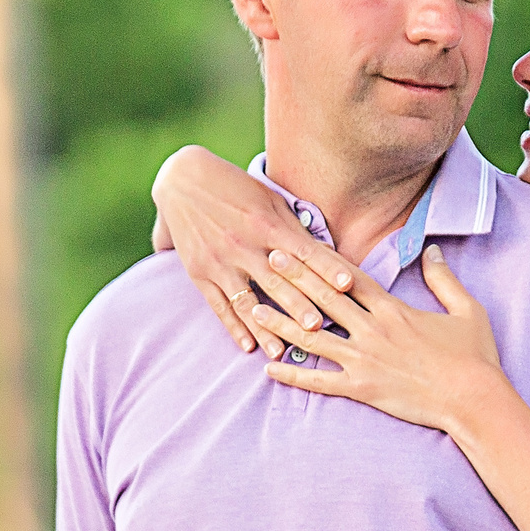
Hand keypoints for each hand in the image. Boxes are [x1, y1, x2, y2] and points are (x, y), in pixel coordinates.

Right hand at [150, 145, 360, 358]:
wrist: (182, 179)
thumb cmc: (235, 187)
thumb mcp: (269, 200)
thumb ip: (294, 229)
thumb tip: (326, 252)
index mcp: (266, 225)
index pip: (303, 252)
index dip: (327, 268)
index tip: (347, 286)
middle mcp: (244, 246)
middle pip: (277, 282)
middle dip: (299, 306)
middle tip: (319, 328)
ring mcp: (220, 261)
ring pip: (247, 301)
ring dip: (265, 328)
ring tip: (282, 351)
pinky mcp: (199, 271)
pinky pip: (219, 305)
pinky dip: (233, 326)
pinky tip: (247, 346)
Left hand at [249, 245, 505, 434]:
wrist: (475, 399)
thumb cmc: (474, 356)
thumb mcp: (467, 309)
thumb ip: (444, 279)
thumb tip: (432, 250)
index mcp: (394, 309)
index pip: (349, 278)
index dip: (320, 260)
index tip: (298, 245)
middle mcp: (373, 329)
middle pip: (323, 298)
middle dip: (292, 277)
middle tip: (267, 260)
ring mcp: (365, 359)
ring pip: (313, 337)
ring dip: (281, 322)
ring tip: (254, 309)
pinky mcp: (363, 387)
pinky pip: (320, 381)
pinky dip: (294, 375)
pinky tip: (270, 369)